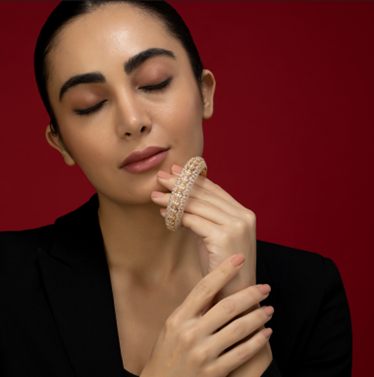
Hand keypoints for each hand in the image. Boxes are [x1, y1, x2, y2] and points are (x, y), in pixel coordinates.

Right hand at [140, 255, 272, 376]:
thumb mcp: (172, 327)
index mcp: (179, 318)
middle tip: (265, 287)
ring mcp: (202, 354)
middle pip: (227, 306)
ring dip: (258, 316)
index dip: (223, 271)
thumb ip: (191, 310)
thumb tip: (215, 289)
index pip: (204, 288)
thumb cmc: (167, 353)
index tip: (239, 258)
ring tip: (269, 309)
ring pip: (239, 328)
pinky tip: (266, 333)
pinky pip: (242, 353)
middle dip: (250, 294)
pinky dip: (257, 341)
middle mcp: (190, 333)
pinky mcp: (214, 373)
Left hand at [151, 164, 256, 302]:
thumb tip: (181, 201)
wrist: (235, 295)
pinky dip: (177, 215)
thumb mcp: (214, 236)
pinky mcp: (224, 237)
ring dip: (173, 198)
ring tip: (155, 194)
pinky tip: (164, 212)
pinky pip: (194, 220)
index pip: (215, 190)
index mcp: (244, 214)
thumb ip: (203, 217)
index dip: (194, 179)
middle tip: (161, 176)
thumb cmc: (222, 267)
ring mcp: (235, 226)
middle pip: (205, 194)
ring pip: (197, 205)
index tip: (176, 170)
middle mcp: (243, 216)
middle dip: (180, 183)